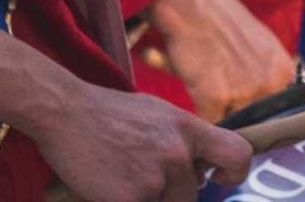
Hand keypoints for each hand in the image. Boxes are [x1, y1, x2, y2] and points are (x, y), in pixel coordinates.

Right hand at [0, 25, 250, 201]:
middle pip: (190, 195)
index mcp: (189, 128)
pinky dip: (124, 201)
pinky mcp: (127, 198)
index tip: (215, 179)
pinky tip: (108, 186)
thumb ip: (184, 142)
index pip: (238, 154)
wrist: (66, 111)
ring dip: (146, 198)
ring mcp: (154, 176)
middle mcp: (178, 153)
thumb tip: (204, 174)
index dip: (234, 173)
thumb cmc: (110, 114)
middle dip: (169, 193)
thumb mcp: (160, 116)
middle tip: (140, 175)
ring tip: (122, 175)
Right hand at [140, 0, 295, 122]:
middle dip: (237, 115)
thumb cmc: (224, 22)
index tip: (244, 110)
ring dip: (217, 116)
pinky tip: (195, 98)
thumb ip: (268, 74)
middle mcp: (269, 83)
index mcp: (283, 71)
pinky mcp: (215, 96)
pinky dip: (198, 116)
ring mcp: (244, 91)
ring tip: (207, 97)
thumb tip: (266, 103)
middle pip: (253, 120)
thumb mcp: (262, 44)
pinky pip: (207, 122)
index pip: (274, 111)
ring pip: (230, 123)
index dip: (255, 112)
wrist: (195, 7)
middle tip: (222, 103)